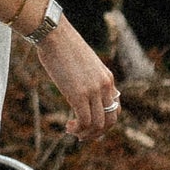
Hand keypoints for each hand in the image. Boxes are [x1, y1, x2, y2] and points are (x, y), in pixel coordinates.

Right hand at [31, 8, 119, 144]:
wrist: (55, 34)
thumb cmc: (63, 45)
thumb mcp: (83, 63)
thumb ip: (87, 78)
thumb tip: (78, 87)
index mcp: (107, 78)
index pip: (115, 108)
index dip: (104, 122)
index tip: (89, 125)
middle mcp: (105, 85)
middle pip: (111, 120)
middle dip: (97, 133)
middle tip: (82, 135)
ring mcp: (93, 90)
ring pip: (98, 124)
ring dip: (86, 134)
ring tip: (73, 131)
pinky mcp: (79, 94)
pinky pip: (85, 121)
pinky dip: (78, 129)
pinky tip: (68, 127)